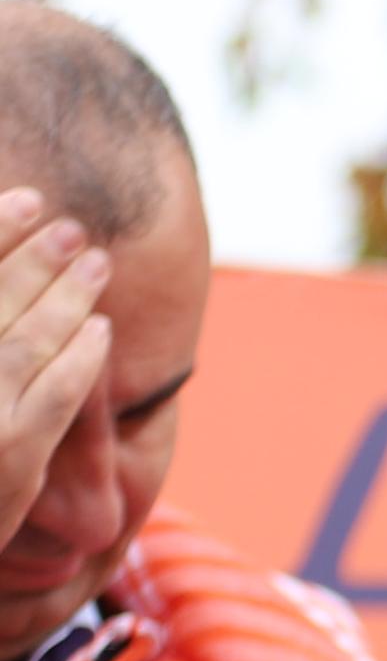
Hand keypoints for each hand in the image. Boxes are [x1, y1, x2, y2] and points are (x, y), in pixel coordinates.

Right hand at [0, 190, 112, 526]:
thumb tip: (15, 286)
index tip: (26, 198)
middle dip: (31, 258)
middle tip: (73, 226)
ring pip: (22, 343)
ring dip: (64, 296)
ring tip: (95, 261)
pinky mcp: (7, 462)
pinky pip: (53, 399)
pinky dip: (80, 359)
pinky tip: (102, 330)